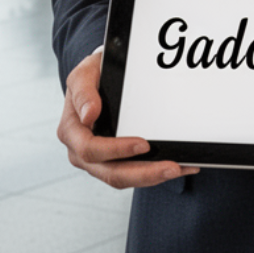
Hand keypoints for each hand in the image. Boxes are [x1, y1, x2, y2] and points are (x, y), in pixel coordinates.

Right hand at [57, 49, 199, 188]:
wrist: (99, 78)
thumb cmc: (93, 75)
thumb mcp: (84, 74)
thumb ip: (83, 92)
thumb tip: (88, 115)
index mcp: (71, 132)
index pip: (91, 150)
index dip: (116, 151)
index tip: (143, 145)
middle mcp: (82, 152)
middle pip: (112, 173)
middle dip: (144, 173)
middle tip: (172, 167)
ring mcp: (99, 161)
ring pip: (125, 178)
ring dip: (153, 177)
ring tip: (180, 168)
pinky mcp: (115, 162)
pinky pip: (135, 173)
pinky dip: (157, 172)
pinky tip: (181, 166)